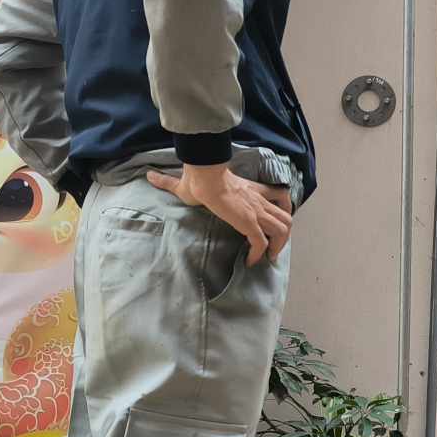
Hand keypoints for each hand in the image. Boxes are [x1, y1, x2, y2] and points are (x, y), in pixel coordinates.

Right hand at [148, 164, 293, 264]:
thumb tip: (150, 175)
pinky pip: (261, 243)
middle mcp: (258, 201)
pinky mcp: (249, 222)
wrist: (203, 177)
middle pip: (286, 217)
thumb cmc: (197, 179)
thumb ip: (169, 181)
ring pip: (282, 229)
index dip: (283, 210)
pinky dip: (258, 254)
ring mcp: (256, 212)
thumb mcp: (185, 183)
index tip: (274, 225)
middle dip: (284, 235)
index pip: (279, 196)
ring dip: (277, 246)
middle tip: (273, 248)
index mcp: (251, 190)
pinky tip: (250, 261)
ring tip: (267, 257)